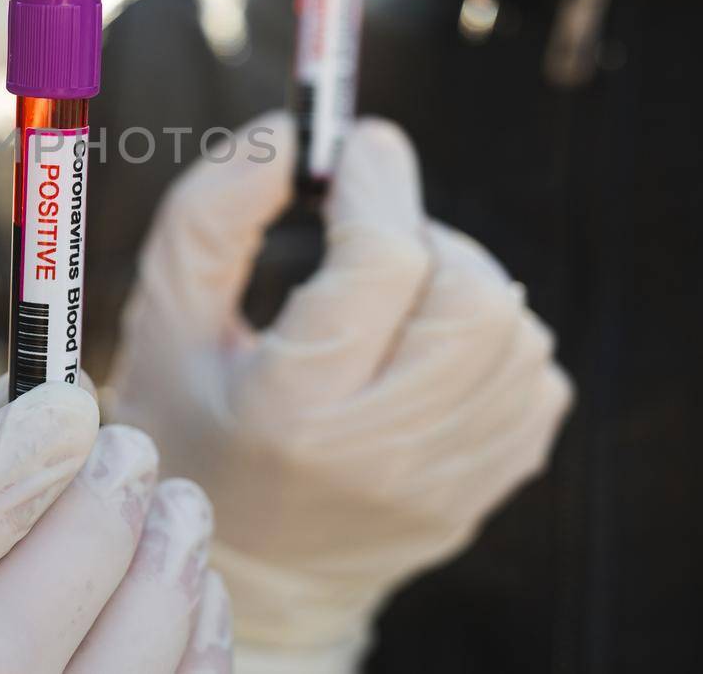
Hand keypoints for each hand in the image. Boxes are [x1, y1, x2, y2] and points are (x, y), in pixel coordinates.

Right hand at [109, 113, 572, 652]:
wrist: (250, 570)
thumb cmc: (194, 425)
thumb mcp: (165, 321)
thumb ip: (211, 213)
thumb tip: (292, 133)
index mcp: (289, 411)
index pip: (383, 264)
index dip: (374, 181)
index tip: (349, 148)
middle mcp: (382, 454)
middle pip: (475, 297)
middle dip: (426, 233)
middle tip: (371, 232)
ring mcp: (448, 480)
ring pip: (517, 329)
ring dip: (460, 281)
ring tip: (394, 293)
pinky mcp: (488, 487)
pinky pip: (537, 378)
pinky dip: (491, 339)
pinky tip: (425, 348)